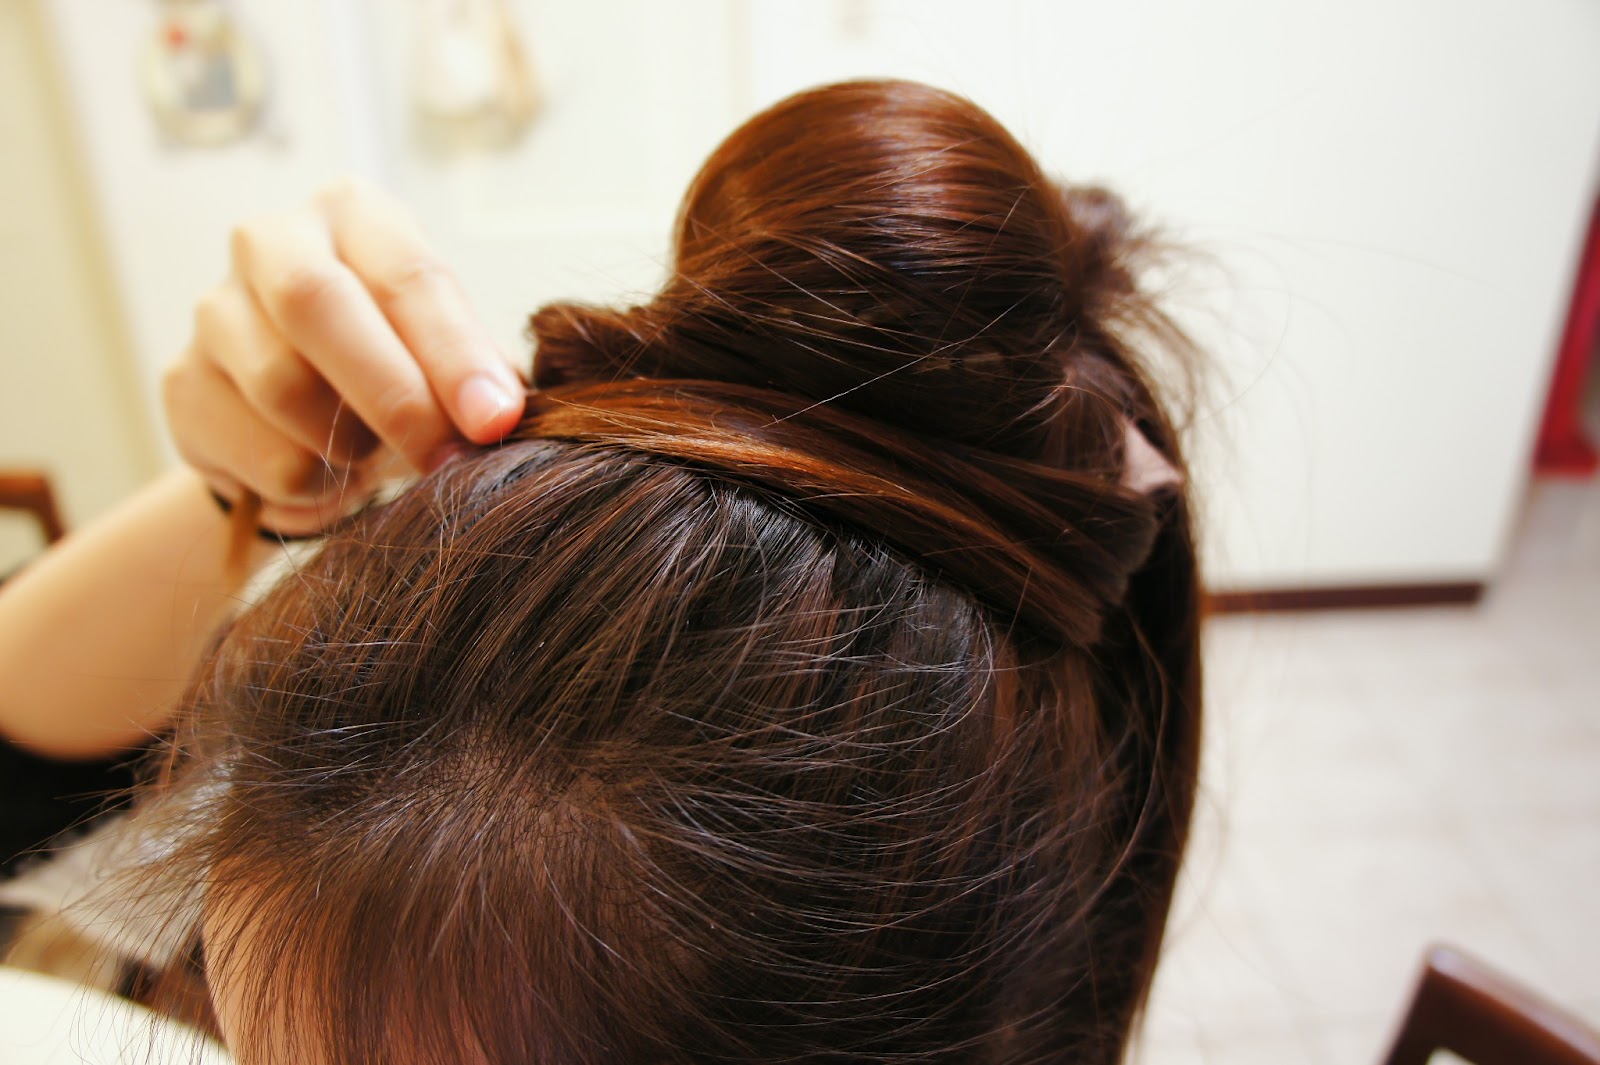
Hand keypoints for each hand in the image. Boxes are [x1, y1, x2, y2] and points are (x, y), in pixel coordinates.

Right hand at [163, 179, 525, 534]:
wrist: (309, 427)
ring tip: (373, 455)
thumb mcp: (450, 359)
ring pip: (280, 384)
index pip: (407, 274)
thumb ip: (479, 374)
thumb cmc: (401, 369)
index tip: (495, 419)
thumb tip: (501, 413)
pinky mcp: (182, 383)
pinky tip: (325, 475)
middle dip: (393, 393)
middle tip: (446, 456)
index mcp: (357, 217)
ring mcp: (215, 309)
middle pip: (317, 303)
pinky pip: (257, 451)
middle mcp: (272, 242)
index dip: (455, 352)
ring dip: (347, 444)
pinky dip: (309, 483)